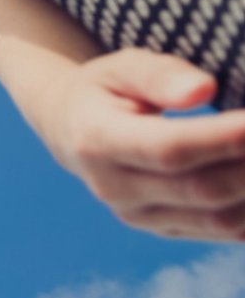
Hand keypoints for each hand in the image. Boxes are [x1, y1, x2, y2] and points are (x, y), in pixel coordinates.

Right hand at [31, 48, 244, 240]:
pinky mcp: (163, 230)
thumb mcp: (121, 66)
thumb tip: (204, 90)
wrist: (73, 131)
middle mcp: (113, 188)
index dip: (225, 138)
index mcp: (96, 141)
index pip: (170, 149)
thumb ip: (159, 74)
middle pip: (202, 188)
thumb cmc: (106, 89)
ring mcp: (138, 216)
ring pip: (220, 218)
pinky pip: (224, 231)